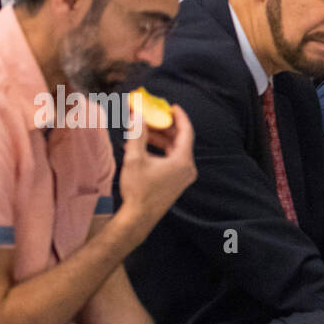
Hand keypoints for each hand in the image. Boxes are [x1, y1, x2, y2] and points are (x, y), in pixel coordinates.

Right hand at [119, 103, 197, 227]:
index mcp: (182, 161)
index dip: (179, 117)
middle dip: (165, 127)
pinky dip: (160, 151)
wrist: (139, 217)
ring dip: (160, 139)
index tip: (172, 106)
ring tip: (142, 130)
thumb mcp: (135, 158)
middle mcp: (188, 168)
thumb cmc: (138, 189)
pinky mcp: (177, 182)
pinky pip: (172, 160)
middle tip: (152, 116)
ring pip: (175, 150)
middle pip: (180, 140)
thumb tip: (138, 115)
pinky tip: (143, 147)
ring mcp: (183, 177)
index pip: (186, 132)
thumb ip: (138, 134)